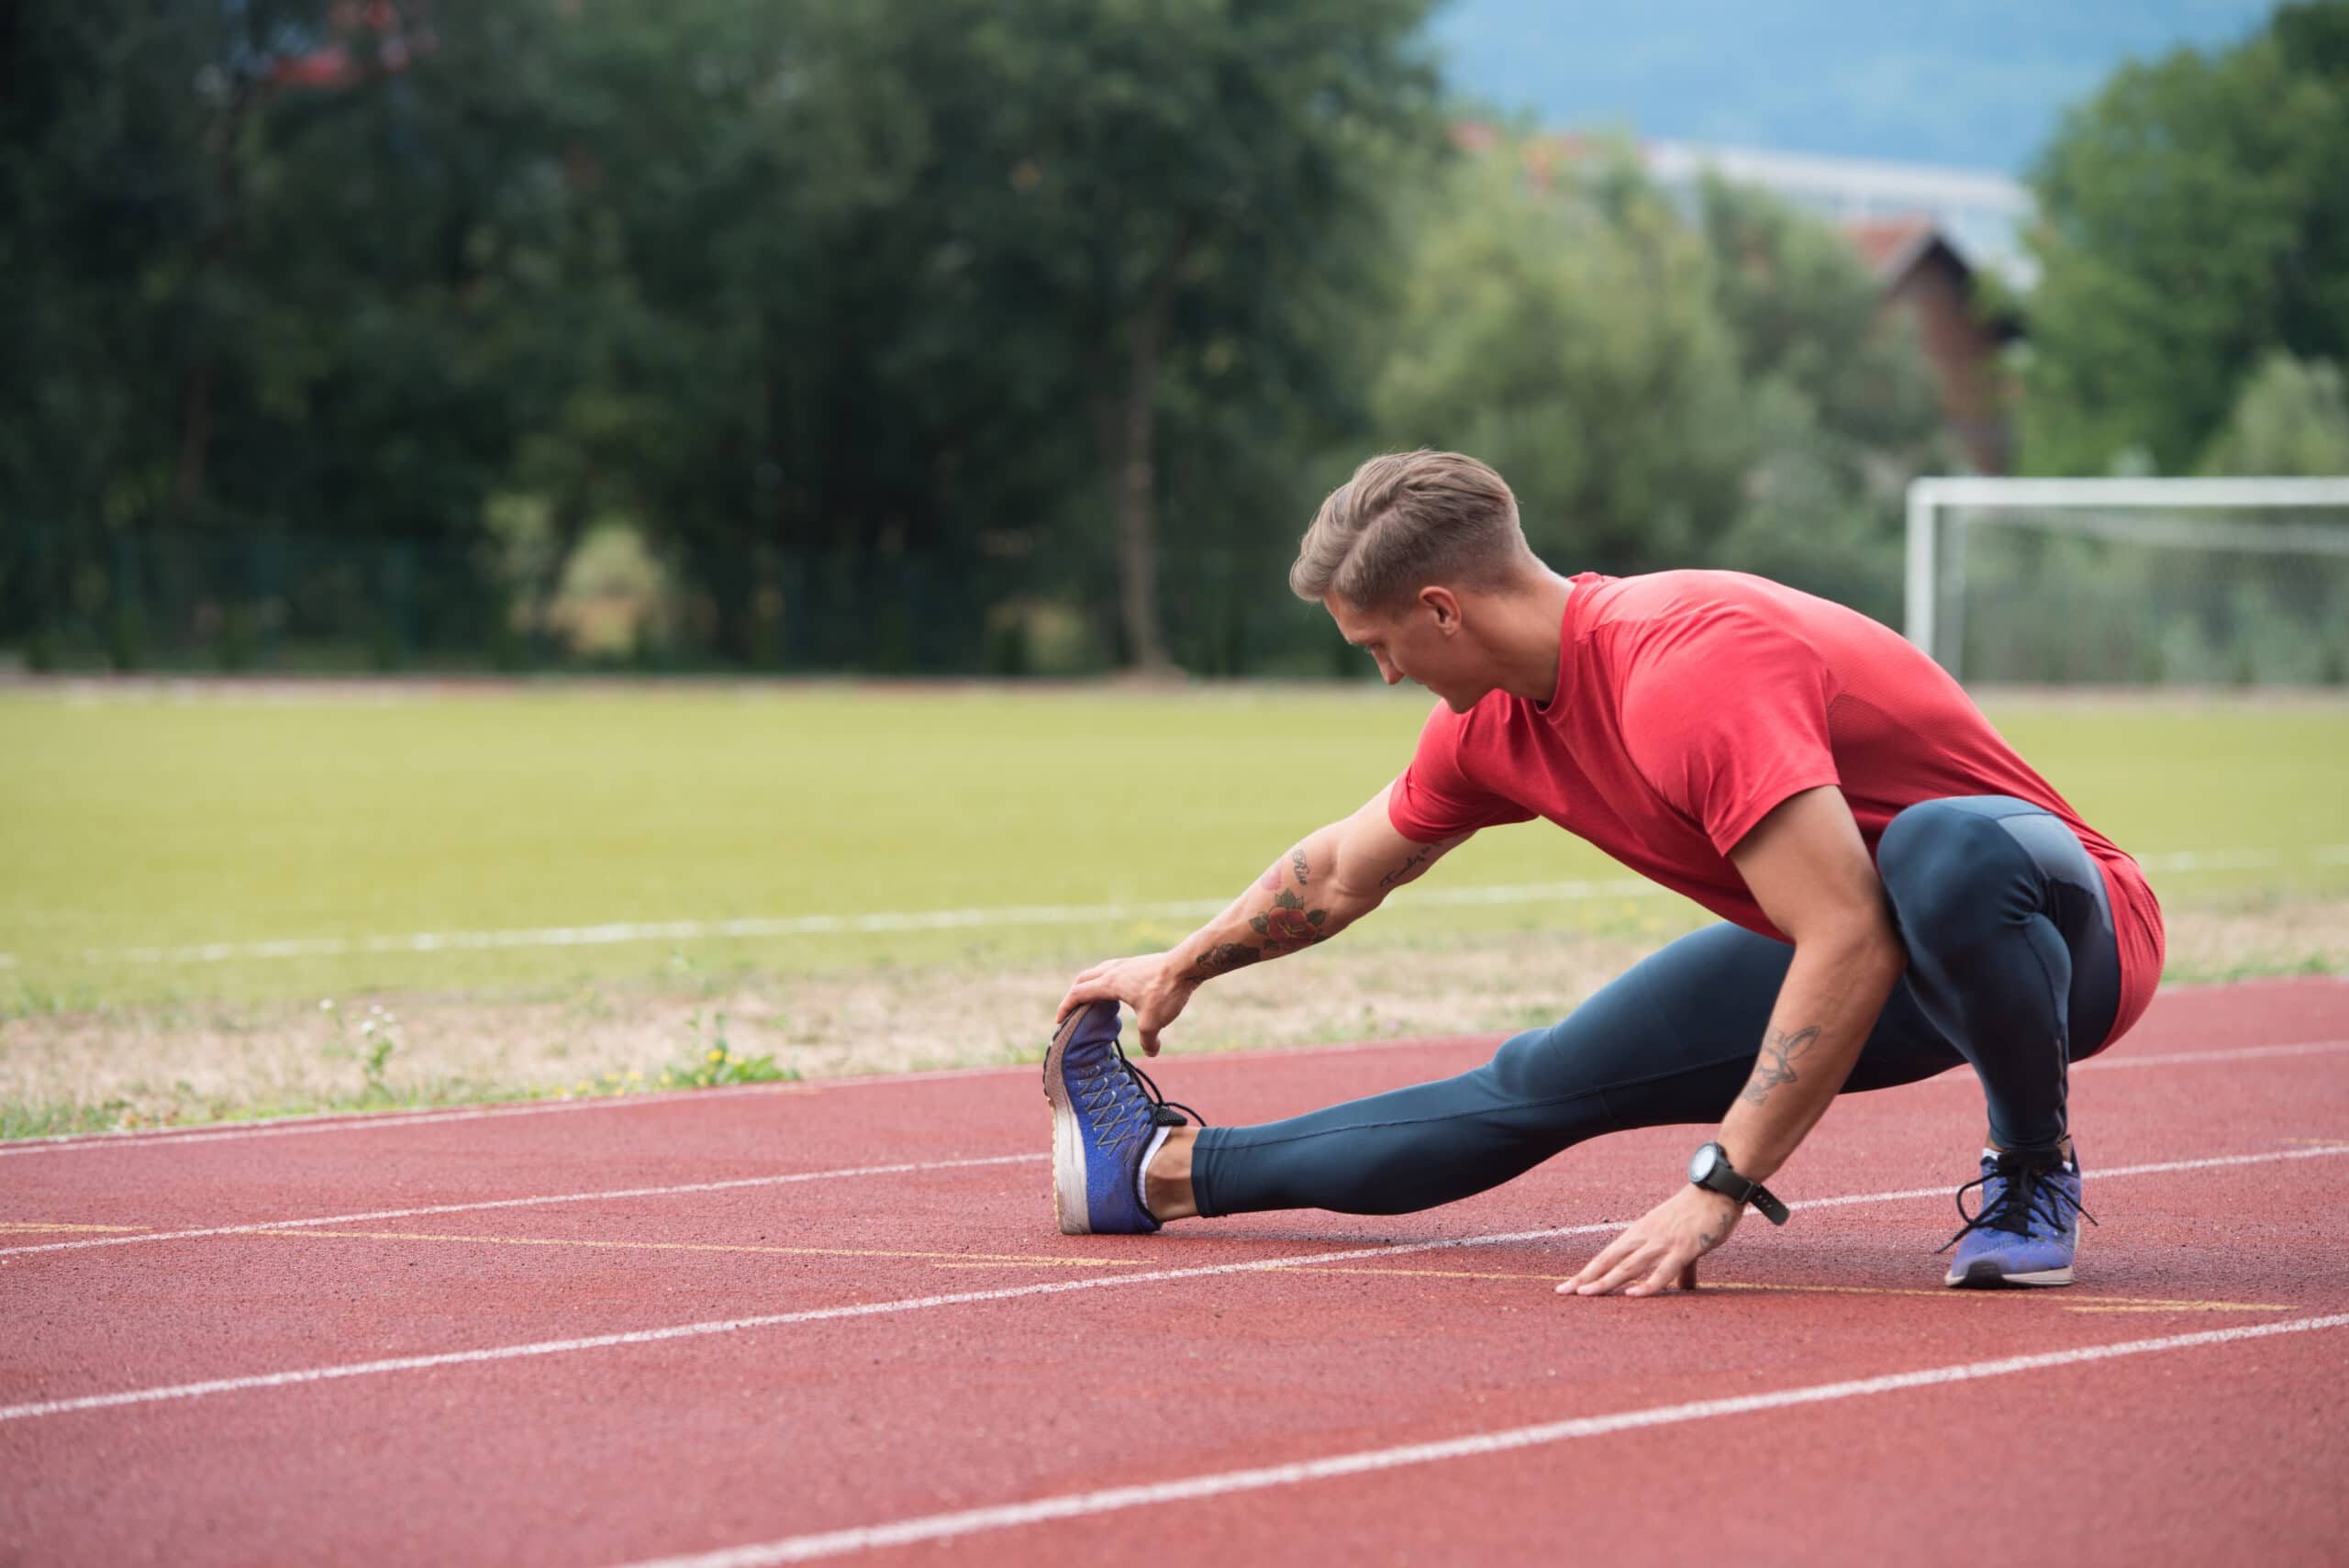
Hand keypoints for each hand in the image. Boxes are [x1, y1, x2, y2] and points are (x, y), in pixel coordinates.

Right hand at [1057, 953, 1194, 1055]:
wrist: (1186, 965)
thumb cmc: (1165, 991)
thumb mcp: (1153, 1022)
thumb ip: (1148, 1040)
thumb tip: (1151, 1052)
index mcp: (1109, 983)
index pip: (1078, 993)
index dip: (1065, 1007)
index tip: (1059, 1020)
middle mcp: (1113, 970)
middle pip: (1083, 979)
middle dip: (1074, 994)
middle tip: (1073, 1010)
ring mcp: (1126, 964)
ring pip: (1098, 971)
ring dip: (1091, 984)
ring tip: (1094, 1000)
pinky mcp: (1138, 963)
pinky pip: (1113, 970)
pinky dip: (1106, 980)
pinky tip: (1119, 991)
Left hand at [1560, 1185, 1741, 1297]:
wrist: (1717, 1189)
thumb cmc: (1698, 1214)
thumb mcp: (1680, 1241)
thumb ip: (1680, 1269)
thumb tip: (1684, 1289)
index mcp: (1639, 1233)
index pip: (1607, 1256)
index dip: (1587, 1272)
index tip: (1567, 1287)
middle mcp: (1645, 1237)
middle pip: (1609, 1260)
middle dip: (1586, 1278)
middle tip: (1563, 1293)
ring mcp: (1663, 1242)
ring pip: (1629, 1266)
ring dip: (1607, 1281)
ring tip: (1587, 1295)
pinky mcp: (1684, 1247)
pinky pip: (1663, 1271)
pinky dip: (1647, 1284)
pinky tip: (1632, 1295)